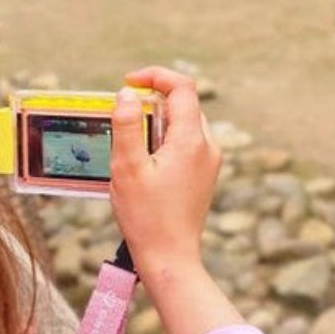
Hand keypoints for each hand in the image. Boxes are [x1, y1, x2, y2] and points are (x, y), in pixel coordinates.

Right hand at [110, 67, 242, 333]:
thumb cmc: (146, 217)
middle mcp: (208, 147)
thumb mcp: (127, 167)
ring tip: (132, 143)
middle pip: (185, 104)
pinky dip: (166, 139)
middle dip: (154, 99)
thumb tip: (127, 94)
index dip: (155, 76)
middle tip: (124, 116)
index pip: (182, 87)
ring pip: (186, 123)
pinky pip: (188, 143)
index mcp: (192, 140)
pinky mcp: (205, 175)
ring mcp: (210, 162)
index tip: (128, 83)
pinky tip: (146, 162)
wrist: (169, 257)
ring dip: (159, 121)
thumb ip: (127, 125)